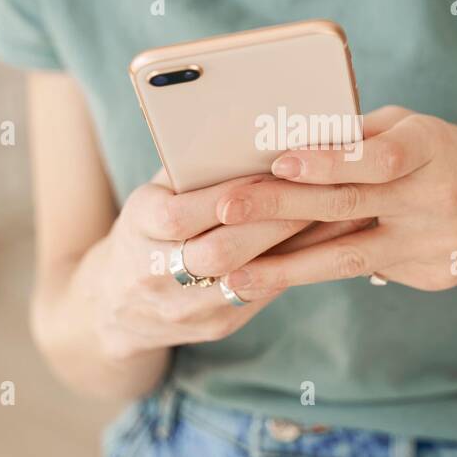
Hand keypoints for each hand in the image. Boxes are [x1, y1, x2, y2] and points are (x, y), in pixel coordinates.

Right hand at [85, 166, 375, 360]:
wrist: (116, 303)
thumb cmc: (147, 227)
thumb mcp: (153, 192)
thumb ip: (191, 169)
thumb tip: (247, 131)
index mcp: (138, 229)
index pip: (182, 214)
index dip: (232, 194)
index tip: (278, 171)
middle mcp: (157, 274)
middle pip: (222, 251)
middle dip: (277, 221)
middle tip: (325, 194)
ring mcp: (187, 307)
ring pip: (250, 278)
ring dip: (298, 248)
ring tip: (340, 217)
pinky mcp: (216, 325)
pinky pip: (263, 295)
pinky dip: (295, 268)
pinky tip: (327, 245)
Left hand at [213, 106, 456, 294]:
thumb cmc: (452, 157)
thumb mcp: (420, 130)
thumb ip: (364, 135)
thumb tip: (293, 138)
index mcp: (433, 148)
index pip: (378, 156)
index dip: (330, 159)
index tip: (281, 161)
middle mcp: (436, 197)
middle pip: (349, 205)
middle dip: (281, 208)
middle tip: (225, 211)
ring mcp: (436, 244)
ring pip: (350, 257)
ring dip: (287, 266)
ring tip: (234, 274)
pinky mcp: (433, 277)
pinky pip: (367, 271)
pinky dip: (319, 271)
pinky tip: (277, 276)